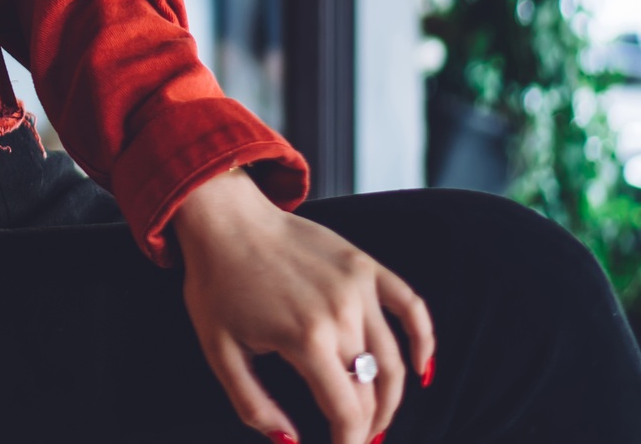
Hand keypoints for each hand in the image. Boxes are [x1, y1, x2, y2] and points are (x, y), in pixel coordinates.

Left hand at [171, 172, 434, 443]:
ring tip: (377, 416)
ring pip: (392, 359)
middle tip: (356, 437)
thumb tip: (289, 442)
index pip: (347, 411)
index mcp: (305, 340)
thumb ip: (252, 404)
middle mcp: (340, 314)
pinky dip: (424, 340)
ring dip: (391, 396)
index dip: (350, 442)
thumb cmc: (216, 284)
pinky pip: (411, 307)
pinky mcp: (365, 266)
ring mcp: (358, 287)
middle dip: (367, 423)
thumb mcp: (219, 350)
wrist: (223, 219)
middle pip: (371, 389)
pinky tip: (422, 369)